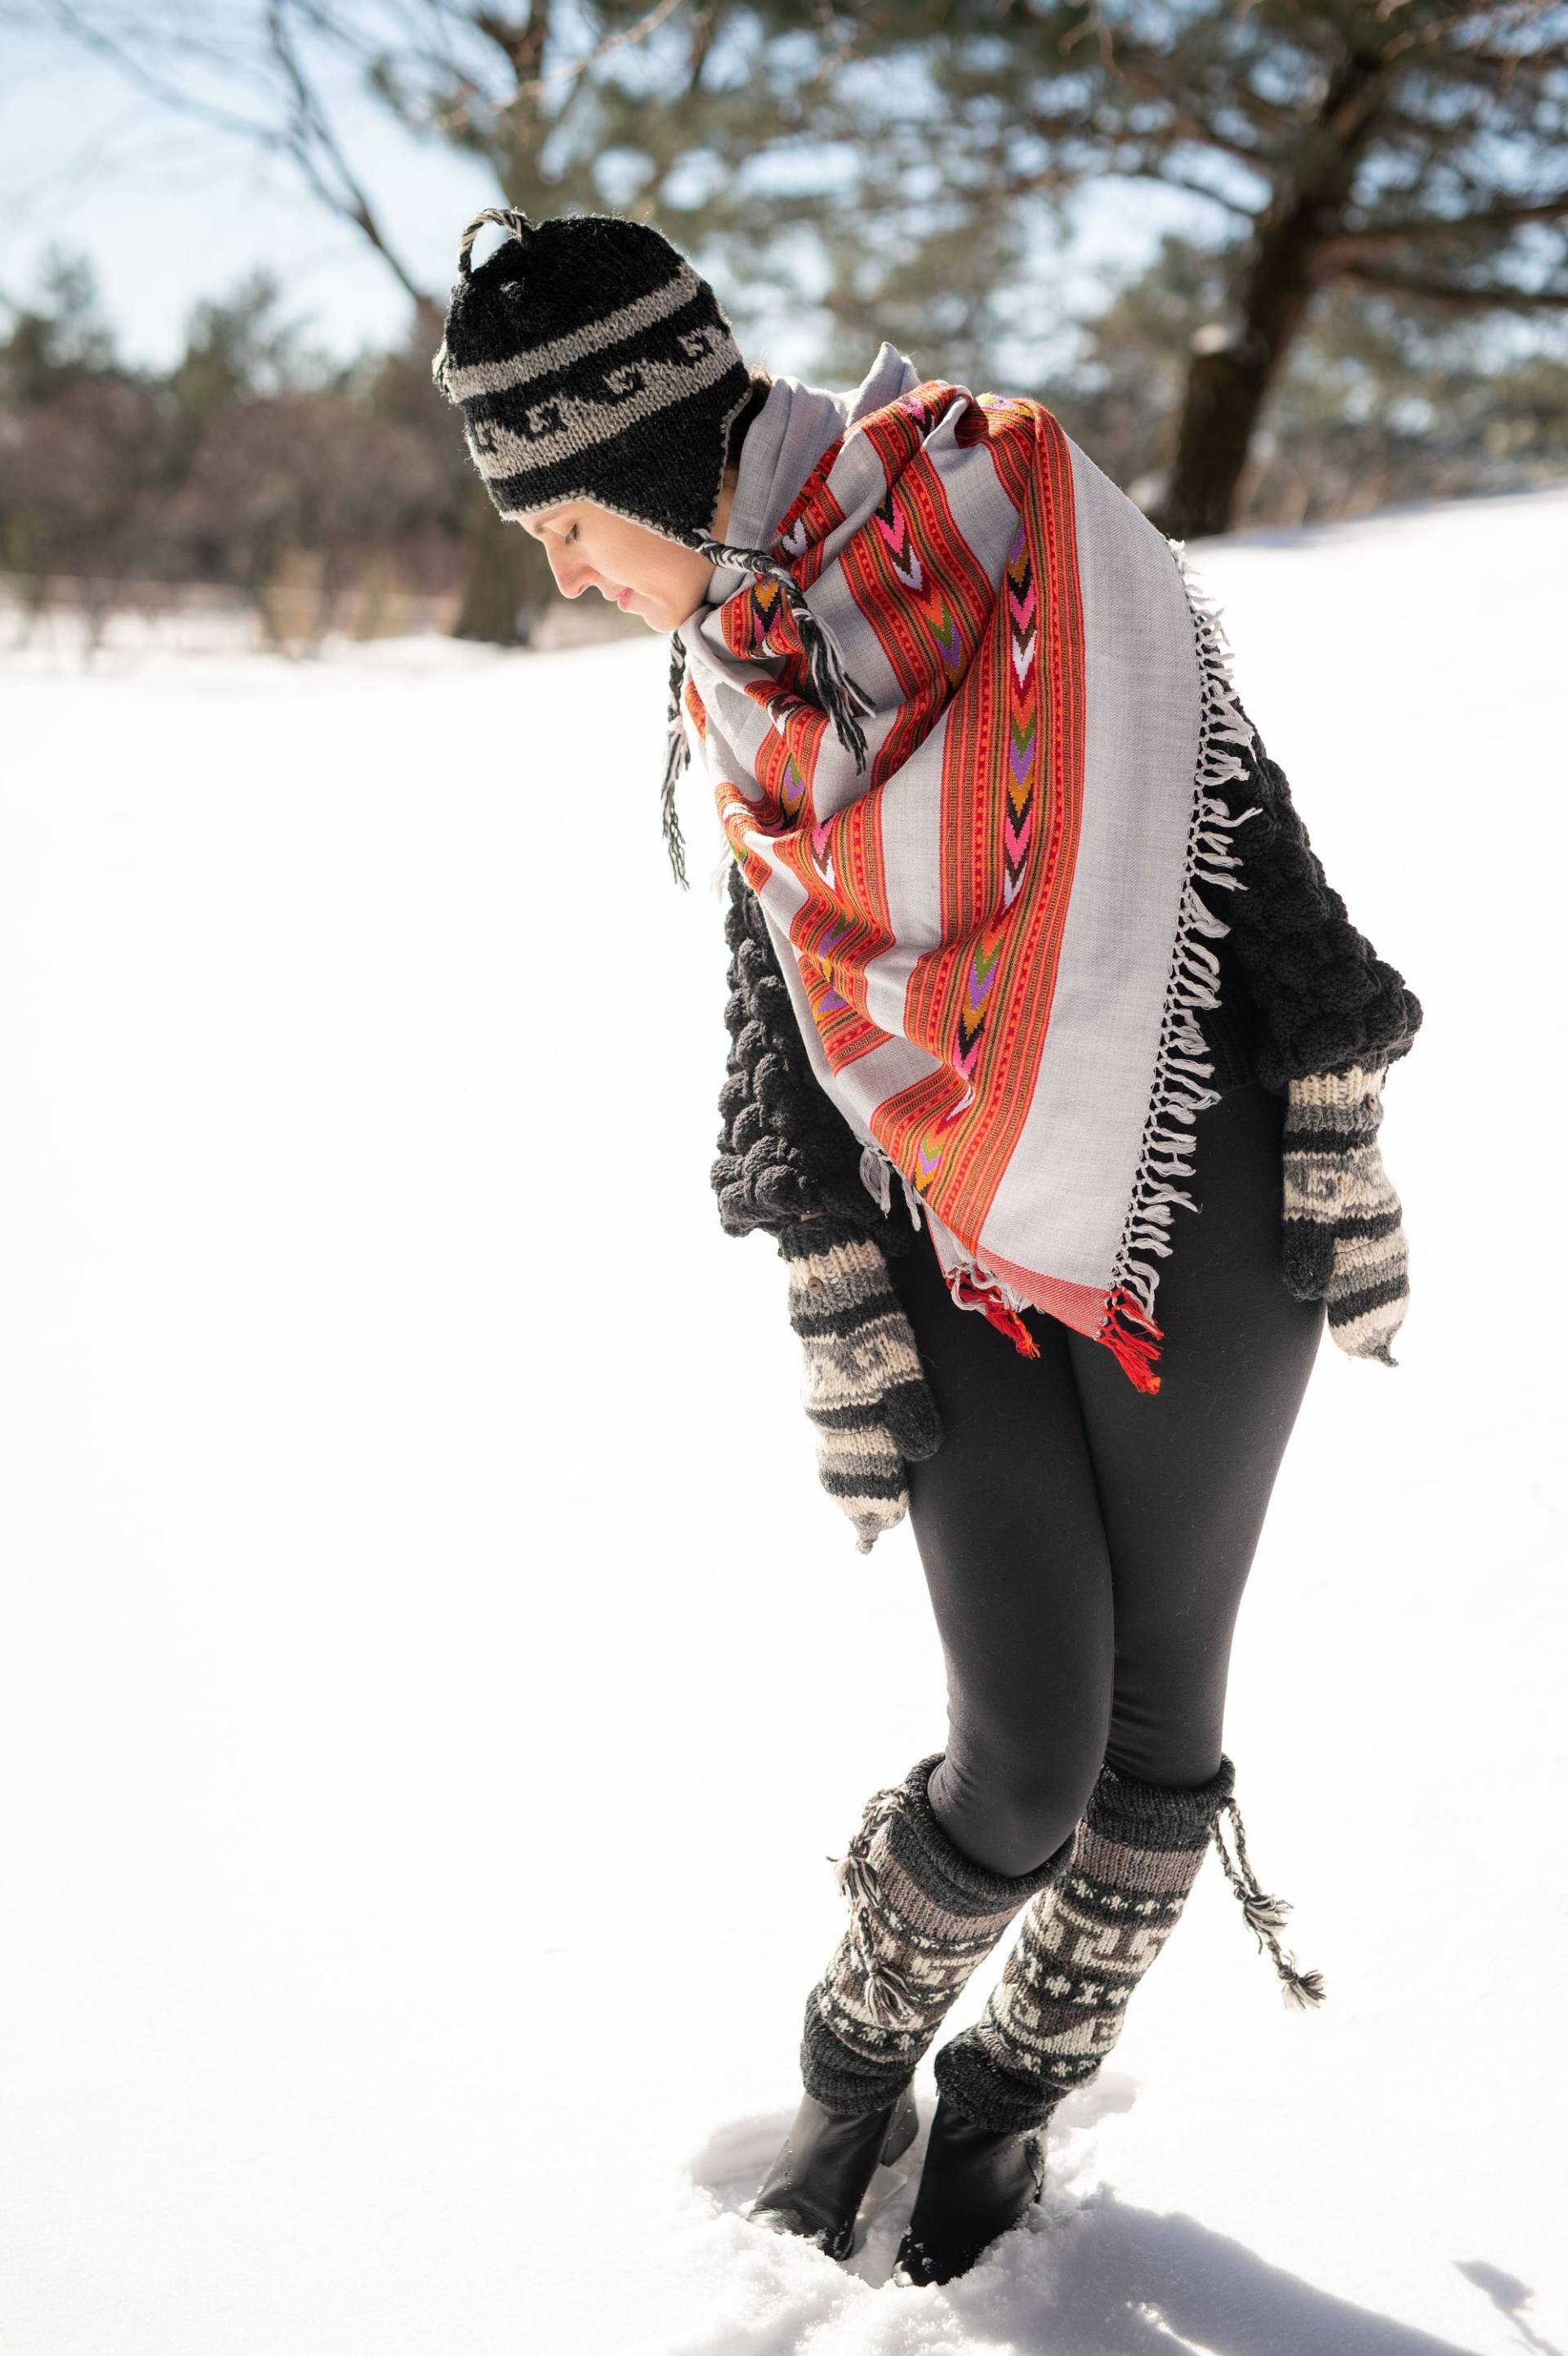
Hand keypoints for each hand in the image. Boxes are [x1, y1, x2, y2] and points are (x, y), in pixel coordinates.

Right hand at [780, 1219, 943, 1551]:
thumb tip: (922, 1452)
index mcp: (849, 1421)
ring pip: (832, 1455)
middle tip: (865, 1538)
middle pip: (842, 1476)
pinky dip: (837, 1455)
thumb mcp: (898, 1364)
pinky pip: (826, 1433)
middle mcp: (827, 1417)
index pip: (864, 1481)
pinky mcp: (817, 1379)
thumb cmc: (870, 1320)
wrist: (830, 1274)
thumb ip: (909, 1410)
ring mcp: (818, 1399)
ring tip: (853, 1507)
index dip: (875, 1509)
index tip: (879, 1535)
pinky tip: (843, 1453)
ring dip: (845, 1484)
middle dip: (856, 1506)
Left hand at [1281, 1063, 1409, 1365]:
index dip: (1367, 1322)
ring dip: (1384, 1294)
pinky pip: (1384, 1242)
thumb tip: (1307, 1292)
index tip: (1367, 1353)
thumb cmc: (1314, 1151)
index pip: (1372, 1289)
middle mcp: (1380, 1221)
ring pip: (1388, 1261)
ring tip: (1384, 1323)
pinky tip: (1378, 1273)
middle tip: (1379, 1351)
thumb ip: (1309, 1244)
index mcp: (1367, 1229)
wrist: (1331, 1099)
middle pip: (1386, 1280)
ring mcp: (1378, 1206)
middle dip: (1381, 1315)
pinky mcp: (1368, 1193)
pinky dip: (1383, 1268)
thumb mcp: (1305, 1198)